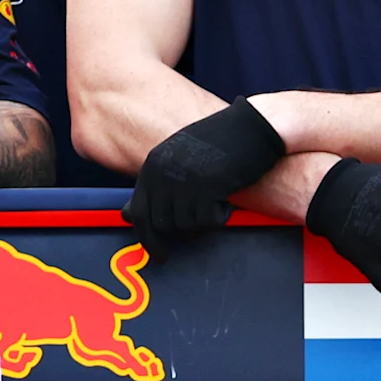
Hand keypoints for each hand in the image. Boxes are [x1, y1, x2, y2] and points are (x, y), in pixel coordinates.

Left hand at [127, 98, 286, 249]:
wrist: (252, 126)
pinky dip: (221, 216)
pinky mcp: (206, 186)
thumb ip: (156, 187)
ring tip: (218, 198)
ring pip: (186, 225)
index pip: (139, 213)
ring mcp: (183, 179)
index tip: (160, 254)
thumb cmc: (220, 144)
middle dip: (181, 232)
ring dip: (204, 220)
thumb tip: (128, 214)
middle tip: (202, 224)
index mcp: (153, 165)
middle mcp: (163, 173)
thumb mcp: (179, 160)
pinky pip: (209, 220)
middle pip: (162, 224)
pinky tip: (227, 197)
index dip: (149, 239)